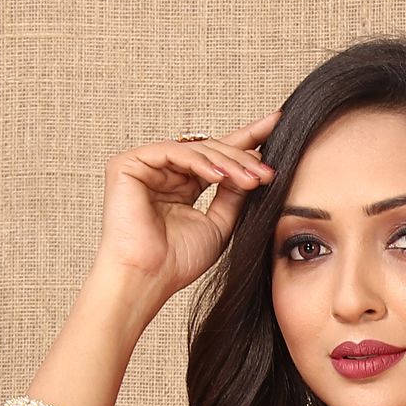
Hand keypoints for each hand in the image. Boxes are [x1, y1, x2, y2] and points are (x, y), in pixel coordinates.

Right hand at [91, 112, 279, 310]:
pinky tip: (220, 176)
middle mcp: (163, 172)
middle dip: (242, 158)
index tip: (277, 127)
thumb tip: (255, 170)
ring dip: (227, 163)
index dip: (246, 141)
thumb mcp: (219, 225)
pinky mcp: (128, 164)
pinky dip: (199, 162)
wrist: (147, 279)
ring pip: (194, 150)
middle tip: (268, 172)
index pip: (216, 159)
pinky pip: (172, 152)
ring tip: (251, 179)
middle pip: (208, 151)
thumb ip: (234, 196)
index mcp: (182, 186)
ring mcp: (145, 166)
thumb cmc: (178, 262)